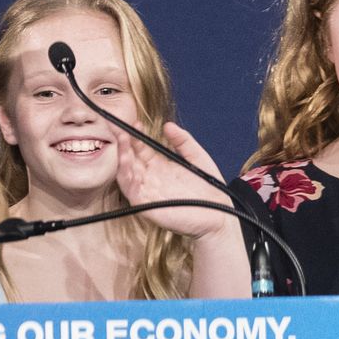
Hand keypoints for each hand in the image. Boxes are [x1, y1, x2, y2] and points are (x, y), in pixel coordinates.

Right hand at [115, 121, 237, 241]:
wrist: (220, 215)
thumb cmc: (210, 189)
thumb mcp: (197, 158)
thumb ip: (184, 141)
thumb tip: (168, 125)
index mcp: (160, 166)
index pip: (141, 148)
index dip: (135, 135)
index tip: (134, 122)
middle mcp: (150, 178)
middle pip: (130, 158)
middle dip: (123, 143)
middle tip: (119, 128)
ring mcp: (147, 192)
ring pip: (127, 174)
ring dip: (122, 157)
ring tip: (122, 142)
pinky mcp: (147, 206)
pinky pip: (131, 191)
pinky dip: (126, 177)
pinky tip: (126, 164)